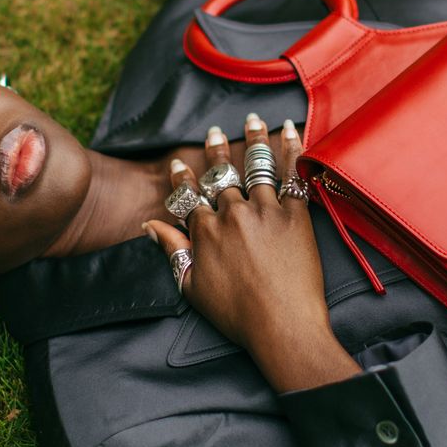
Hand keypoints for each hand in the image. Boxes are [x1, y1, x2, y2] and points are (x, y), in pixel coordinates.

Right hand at [144, 114, 359, 391]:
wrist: (281, 326)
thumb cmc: (237, 315)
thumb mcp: (192, 287)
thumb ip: (173, 251)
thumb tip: (150, 228)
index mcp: (205, 232)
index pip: (190, 196)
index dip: (184, 178)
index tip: (179, 163)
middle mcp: (232, 215)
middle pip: (222, 175)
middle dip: (217, 151)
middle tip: (215, 133)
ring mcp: (265, 212)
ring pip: (256, 167)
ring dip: (253, 139)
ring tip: (252, 120)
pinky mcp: (295, 216)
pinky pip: (292, 175)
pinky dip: (291, 149)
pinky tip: (292, 130)